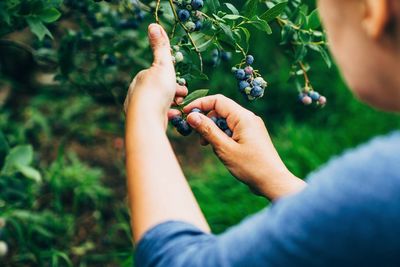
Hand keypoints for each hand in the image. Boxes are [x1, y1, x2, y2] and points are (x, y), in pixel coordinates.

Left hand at [124, 23, 187, 127]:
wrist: (147, 119)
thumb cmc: (156, 91)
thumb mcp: (163, 64)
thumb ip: (160, 47)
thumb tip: (153, 25)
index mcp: (141, 78)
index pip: (158, 75)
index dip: (172, 79)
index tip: (182, 86)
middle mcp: (137, 93)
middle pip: (159, 90)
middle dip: (173, 92)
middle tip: (183, 97)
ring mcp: (139, 109)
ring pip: (158, 104)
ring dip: (172, 104)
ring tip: (181, 108)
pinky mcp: (143, 122)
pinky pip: (157, 116)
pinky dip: (167, 116)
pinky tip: (173, 117)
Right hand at [182, 94, 305, 199]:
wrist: (273, 182)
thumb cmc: (251, 166)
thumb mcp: (225, 148)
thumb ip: (208, 130)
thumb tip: (192, 116)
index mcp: (243, 117)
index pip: (217, 101)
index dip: (199, 104)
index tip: (185, 114)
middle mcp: (248, 118)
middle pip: (220, 110)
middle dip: (205, 119)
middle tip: (195, 134)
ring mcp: (251, 127)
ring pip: (225, 120)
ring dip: (212, 129)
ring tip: (206, 145)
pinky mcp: (251, 136)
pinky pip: (232, 129)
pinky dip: (221, 135)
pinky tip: (218, 148)